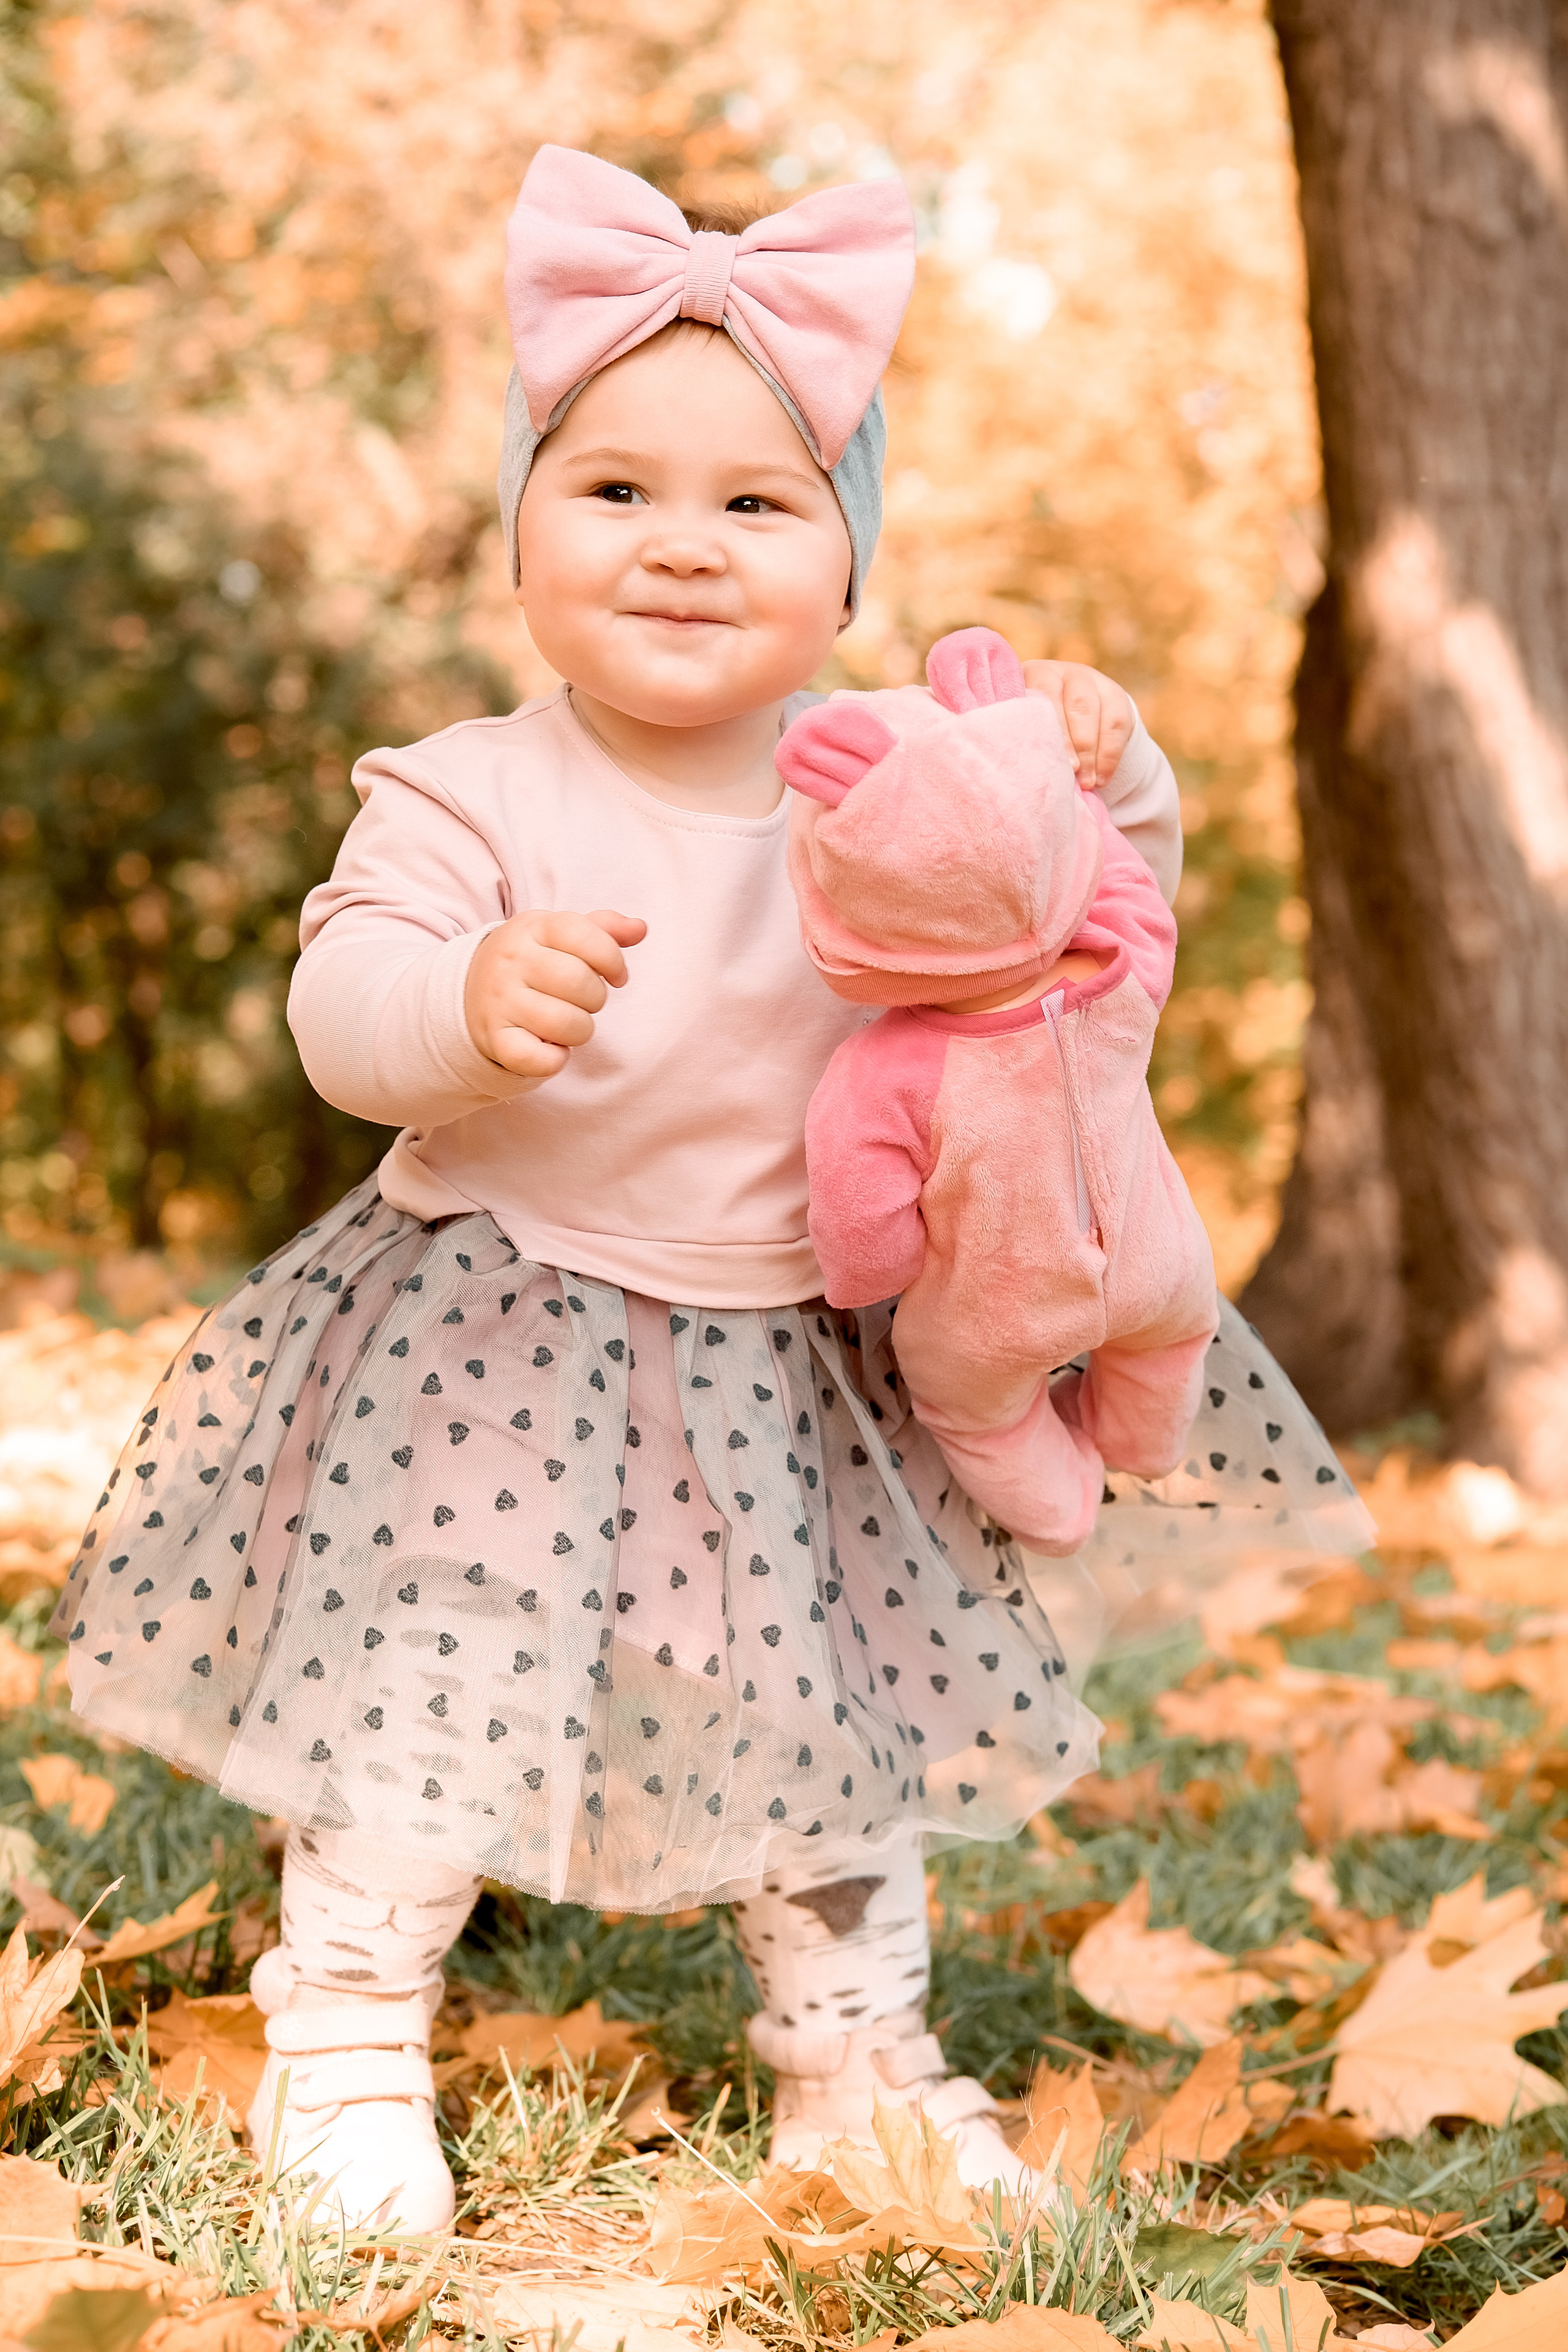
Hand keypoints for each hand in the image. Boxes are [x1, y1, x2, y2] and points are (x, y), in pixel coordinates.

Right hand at [464, 907, 645, 1082]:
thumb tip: (640, 928)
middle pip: (580, 983)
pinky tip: (550, 1047)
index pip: (585, 935)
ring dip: (580, 1031)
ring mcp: (500, 1000)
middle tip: (583, 1001)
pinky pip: (538, 1059)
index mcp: (533, 928)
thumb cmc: (532, 960)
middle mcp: (513, 961)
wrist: (468, 989)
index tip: (616, 975)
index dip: (613, 959)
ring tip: (567, 1023)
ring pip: (567, 1024)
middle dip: (596, 999)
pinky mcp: (495, 1038)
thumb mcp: (559, 933)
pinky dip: (555, 1060)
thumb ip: (603, 928)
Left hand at [1022, 659, 1134, 789]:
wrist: (1069, 710)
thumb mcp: (1025, 721)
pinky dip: (1111, 757)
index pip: (1045, 694)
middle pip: (1077, 704)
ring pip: (1100, 714)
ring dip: (1094, 753)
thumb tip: (1024, 769)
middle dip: (1075, 743)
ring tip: (1088, 782)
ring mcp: (1094, 682)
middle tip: (1072, 772)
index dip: (1051, 727)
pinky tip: (1103, 779)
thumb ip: (1024, 734)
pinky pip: (1118, 726)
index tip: (1051, 758)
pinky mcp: (1116, 696)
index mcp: (1038, 674)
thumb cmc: (1036, 724)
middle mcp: (1067, 673)